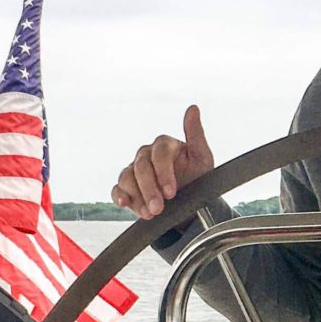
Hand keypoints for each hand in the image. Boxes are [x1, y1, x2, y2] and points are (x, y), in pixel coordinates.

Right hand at [112, 105, 213, 220]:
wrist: (191, 202)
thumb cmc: (197, 177)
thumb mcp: (202, 157)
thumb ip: (196, 134)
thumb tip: (193, 108)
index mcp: (165, 145)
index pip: (159, 153)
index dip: (163, 173)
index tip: (171, 192)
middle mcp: (147, 155)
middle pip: (141, 167)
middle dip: (149, 189)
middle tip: (159, 208)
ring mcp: (135, 170)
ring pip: (126, 177)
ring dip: (137, 196)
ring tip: (150, 213)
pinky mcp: (127, 187)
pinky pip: (117, 188)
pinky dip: (119, 196)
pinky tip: (126, 204)